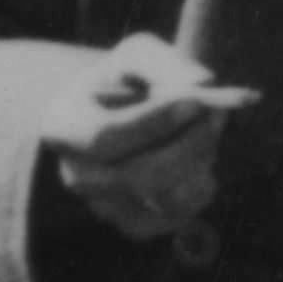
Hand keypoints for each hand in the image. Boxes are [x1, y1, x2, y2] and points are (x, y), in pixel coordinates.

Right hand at [47, 35, 253, 245]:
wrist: (128, 114)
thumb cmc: (131, 79)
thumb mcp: (139, 54)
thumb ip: (167, 63)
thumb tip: (203, 86)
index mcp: (62, 127)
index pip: (103, 138)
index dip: (155, 122)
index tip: (197, 101)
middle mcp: (76, 175)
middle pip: (139, 176)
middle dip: (190, 143)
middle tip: (220, 112)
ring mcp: (103, 207)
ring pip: (166, 197)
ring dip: (200, 160)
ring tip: (205, 129)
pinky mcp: (136, 226)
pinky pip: (183, 213)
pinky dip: (202, 181)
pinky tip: (197, 155)